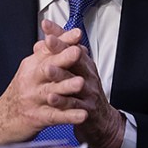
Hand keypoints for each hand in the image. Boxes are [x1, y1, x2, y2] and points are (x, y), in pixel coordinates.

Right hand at [0, 23, 88, 146]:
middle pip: (48, 66)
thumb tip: (59, 37)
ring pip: (51, 90)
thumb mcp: (30, 69)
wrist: (1, 120)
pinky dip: (68, 116)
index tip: (77, 34)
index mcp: (32, 65)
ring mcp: (33, 99)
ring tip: (81, 83)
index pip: (48, 49)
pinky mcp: (37, 118)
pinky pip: (55, 116)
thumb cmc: (21, 93)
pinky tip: (82, 115)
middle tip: (77, 52)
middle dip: (63, 59)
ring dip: (66, 86)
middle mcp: (31, 79)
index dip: (63, 41)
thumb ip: (46, 54)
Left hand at [40, 20, 124, 147]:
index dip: (60, 34)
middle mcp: (88, 75)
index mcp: (84, 64)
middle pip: (75, 58)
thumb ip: (62, 56)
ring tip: (48, 69)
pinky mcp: (86, 110)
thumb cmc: (86, 94)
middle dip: (61, 48)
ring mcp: (88, 92)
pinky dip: (62, 101)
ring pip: (74, 81)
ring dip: (61, 75)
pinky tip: (52, 98)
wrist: (101, 122)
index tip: (46, 25)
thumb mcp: (76, 72)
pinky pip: (73, 105)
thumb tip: (46, 39)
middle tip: (48, 41)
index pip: (71, 44)